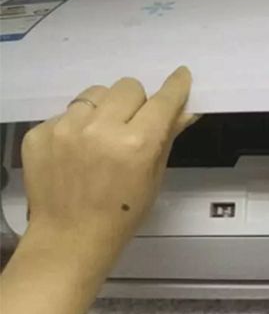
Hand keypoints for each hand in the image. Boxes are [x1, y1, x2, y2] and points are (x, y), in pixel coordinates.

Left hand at [19, 66, 195, 269]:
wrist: (70, 238)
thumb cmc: (123, 214)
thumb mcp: (153, 178)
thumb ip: (166, 137)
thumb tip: (184, 110)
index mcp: (136, 144)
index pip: (162, 100)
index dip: (175, 87)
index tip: (181, 75)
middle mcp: (100, 128)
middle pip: (127, 87)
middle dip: (136, 102)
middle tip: (134, 125)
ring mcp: (65, 128)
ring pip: (95, 95)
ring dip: (104, 110)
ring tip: (100, 139)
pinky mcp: (40, 133)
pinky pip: (67, 113)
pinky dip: (77, 128)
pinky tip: (76, 154)